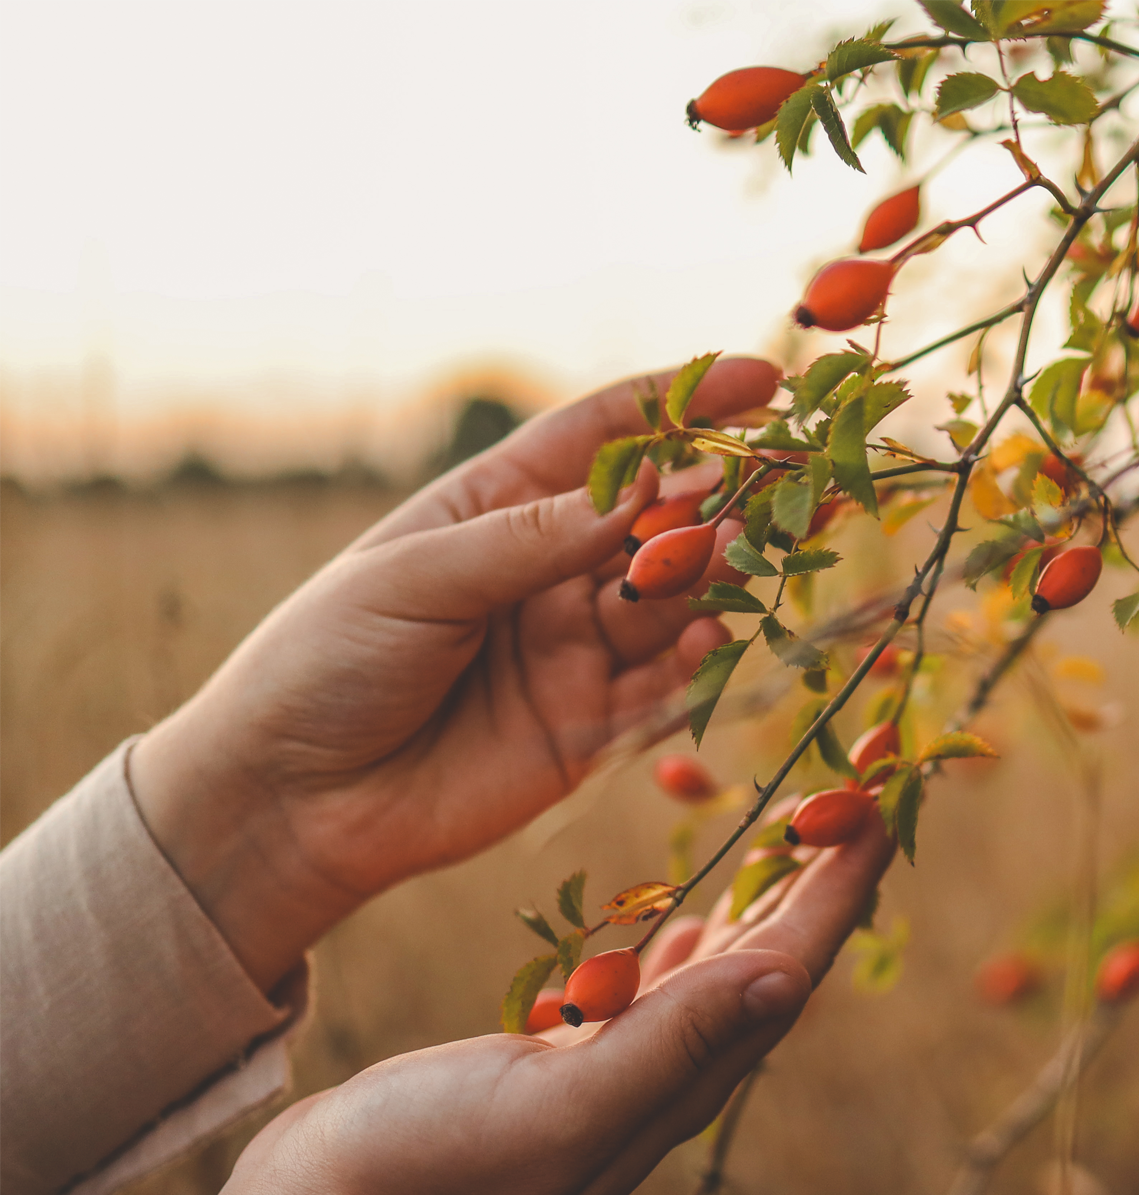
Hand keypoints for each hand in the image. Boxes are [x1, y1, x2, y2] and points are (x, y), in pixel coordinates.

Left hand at [131, 357, 778, 992]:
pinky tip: (706, 638)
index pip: (607, 437)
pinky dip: (694, 663)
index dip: (683, 404)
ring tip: (736, 555)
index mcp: (500, 506)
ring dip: (710, 576)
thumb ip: (536, 539)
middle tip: (776, 487)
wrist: (293, 798)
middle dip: (718, 497)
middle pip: (657, 518)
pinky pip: (663, 688)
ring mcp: (576, 648)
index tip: (760, 382)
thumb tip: (649, 488)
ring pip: (672, 601)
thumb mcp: (419, 578)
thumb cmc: (329, 659)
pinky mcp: (592, 727)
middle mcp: (552, 571)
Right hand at [216, 815, 894, 1194]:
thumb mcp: (562, 1108)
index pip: (786, 968)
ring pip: (722, 974)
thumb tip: (786, 978)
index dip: (840, 889)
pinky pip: (660, 995)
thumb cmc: (434, 1168)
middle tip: (860, 799)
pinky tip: (704, 924)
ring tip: (802, 845)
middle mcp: (668, 1080)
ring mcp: (620, 1073)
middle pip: (771, 964)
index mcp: (680, 1085)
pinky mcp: (570, 1063)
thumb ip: (671, 1045)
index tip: (882, 808)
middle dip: (822, 882)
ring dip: (769, 905)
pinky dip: (694, 947)